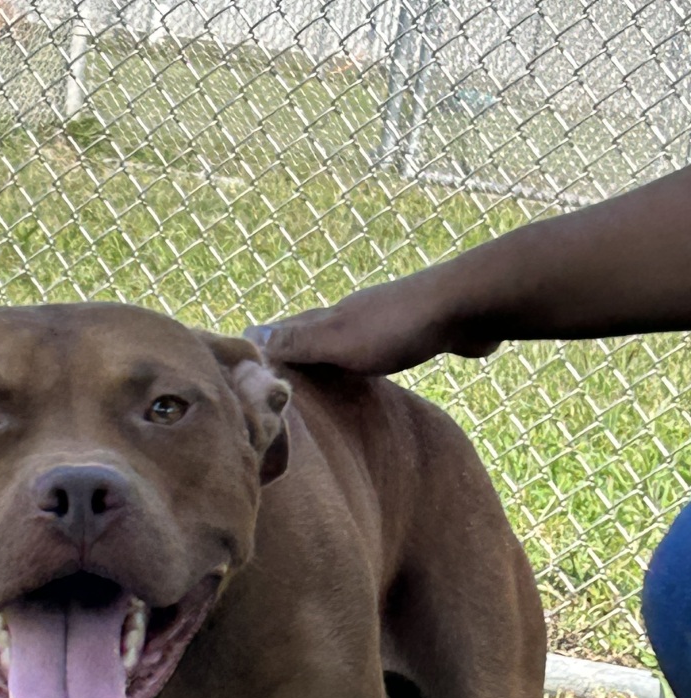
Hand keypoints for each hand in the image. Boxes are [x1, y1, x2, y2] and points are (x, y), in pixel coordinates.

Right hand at [247, 274, 500, 375]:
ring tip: (318, 376)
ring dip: (331, 356)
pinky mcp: (418, 332)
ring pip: (350, 340)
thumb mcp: (340, 340)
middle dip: (296, 349)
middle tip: (275, 369)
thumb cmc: (400, 327)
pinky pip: (382, 348)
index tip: (244, 355)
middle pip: (318, 332)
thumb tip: (250, 334)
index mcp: (335, 317)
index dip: (267, 342)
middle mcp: (356, 314)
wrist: (468, 306)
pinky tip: (371, 371)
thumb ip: (299, 341)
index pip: (290, 330)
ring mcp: (387, 321)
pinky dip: (366, 360)